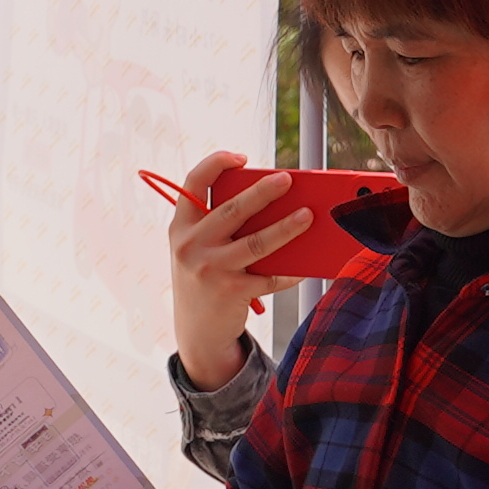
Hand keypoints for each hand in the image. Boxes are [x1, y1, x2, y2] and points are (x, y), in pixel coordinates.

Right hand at [164, 153, 331, 384]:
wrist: (197, 331)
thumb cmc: (205, 278)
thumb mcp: (197, 249)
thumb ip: (218, 227)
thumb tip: (271, 205)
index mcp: (180, 227)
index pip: (193, 183)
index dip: (216, 163)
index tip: (241, 157)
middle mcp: (191, 245)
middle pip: (232, 210)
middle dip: (263, 192)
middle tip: (288, 179)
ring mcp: (210, 269)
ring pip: (256, 242)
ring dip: (286, 228)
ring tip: (307, 216)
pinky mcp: (231, 292)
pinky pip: (269, 276)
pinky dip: (289, 271)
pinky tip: (305, 266)